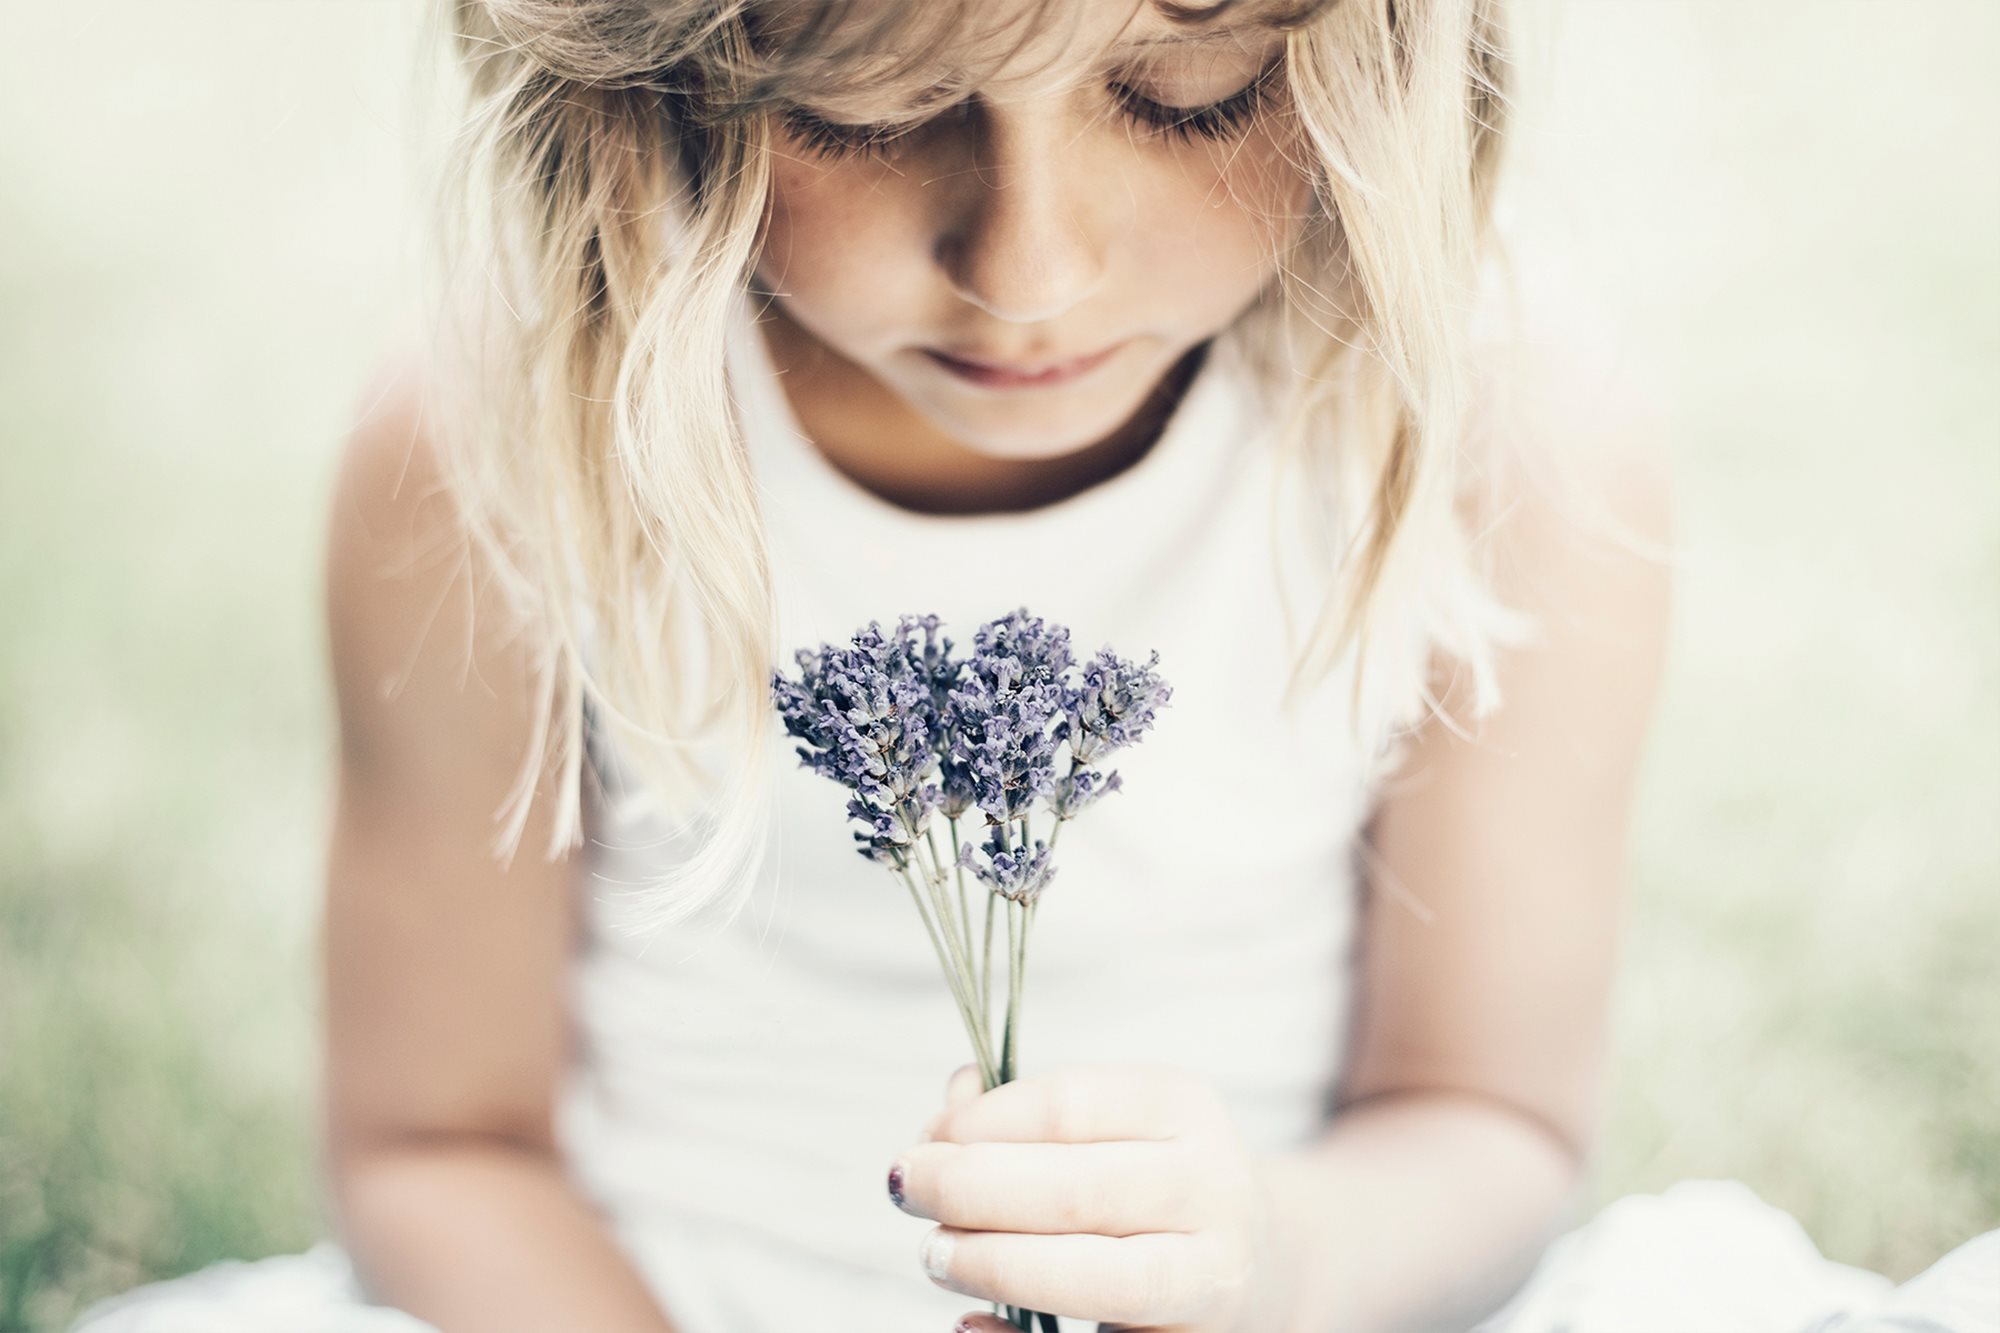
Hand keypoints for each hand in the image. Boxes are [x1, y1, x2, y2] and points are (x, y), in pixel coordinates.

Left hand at [887, 1062, 1293, 1332]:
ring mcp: (1210, 1275)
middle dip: (967, 1190)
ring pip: (1094, 1277)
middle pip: (1074, 1190)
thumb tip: (948, 1106)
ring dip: (992, 1264)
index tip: (928, 1137)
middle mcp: (1211, 1188)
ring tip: (933, 1253)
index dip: (980, 1124)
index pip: (1066, 1107)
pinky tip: (968, 1320)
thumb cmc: (1150, 1181)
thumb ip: (1026, 1114)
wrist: (1260, 1261)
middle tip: (905, 1189)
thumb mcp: (1109, 1124)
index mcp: (1184, 1109)